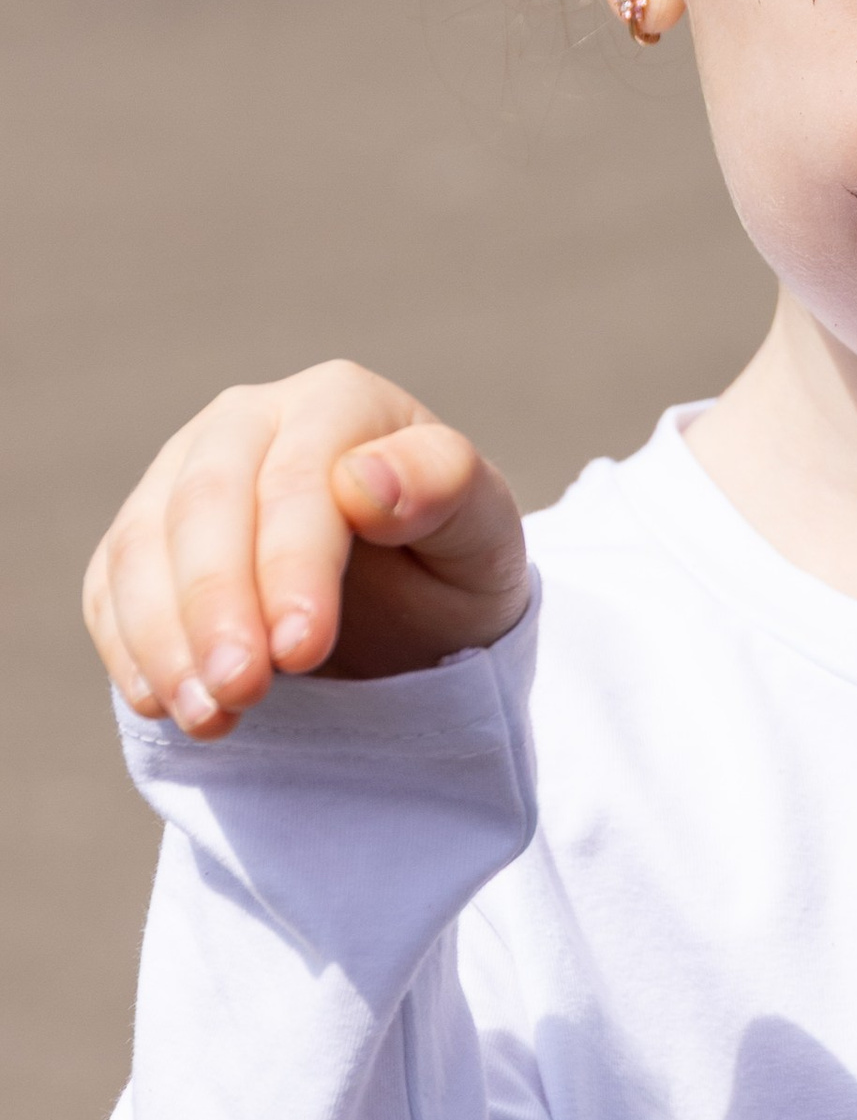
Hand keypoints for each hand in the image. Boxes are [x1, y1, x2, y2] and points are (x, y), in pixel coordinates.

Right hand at [84, 363, 528, 739]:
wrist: (414, 607)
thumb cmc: (453, 562)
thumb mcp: (482, 535)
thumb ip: (445, 488)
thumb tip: (363, 480)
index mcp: (339, 402)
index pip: (298, 478)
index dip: (291, 564)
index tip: (301, 650)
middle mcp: (249, 421)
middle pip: (207, 504)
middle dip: (216, 606)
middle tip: (241, 693)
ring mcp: (183, 472)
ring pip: (144, 543)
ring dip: (165, 638)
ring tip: (207, 717)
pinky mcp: (143, 536)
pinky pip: (111, 584)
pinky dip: (130, 648)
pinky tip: (163, 704)